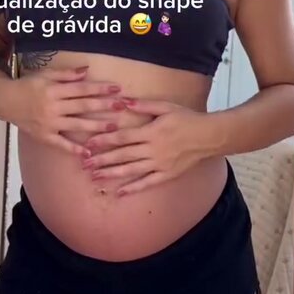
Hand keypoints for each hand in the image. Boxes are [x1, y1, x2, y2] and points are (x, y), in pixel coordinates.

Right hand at [8, 66, 125, 157]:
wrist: (5, 101)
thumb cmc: (28, 85)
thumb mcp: (45, 74)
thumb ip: (66, 74)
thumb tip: (87, 71)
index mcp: (54, 90)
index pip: (81, 89)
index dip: (99, 88)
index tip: (116, 88)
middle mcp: (53, 107)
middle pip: (82, 107)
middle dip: (103, 106)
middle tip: (122, 106)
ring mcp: (49, 123)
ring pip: (76, 126)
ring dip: (95, 127)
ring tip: (113, 127)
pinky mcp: (44, 136)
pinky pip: (61, 144)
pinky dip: (74, 149)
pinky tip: (88, 153)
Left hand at [82, 97, 222, 194]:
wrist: (209, 136)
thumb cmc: (187, 119)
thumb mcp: (166, 107)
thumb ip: (144, 105)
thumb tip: (123, 101)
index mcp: (150, 132)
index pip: (122, 137)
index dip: (104, 140)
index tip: (89, 144)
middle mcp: (153, 150)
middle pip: (123, 155)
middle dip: (102, 160)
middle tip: (84, 164)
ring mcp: (159, 164)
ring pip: (131, 171)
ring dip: (112, 174)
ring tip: (95, 178)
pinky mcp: (166, 174)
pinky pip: (147, 183)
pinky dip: (133, 188)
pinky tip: (120, 193)